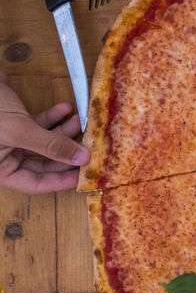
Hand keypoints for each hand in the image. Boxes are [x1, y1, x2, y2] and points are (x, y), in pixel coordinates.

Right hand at [0, 74, 87, 193]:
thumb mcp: (19, 131)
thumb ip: (51, 146)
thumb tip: (82, 159)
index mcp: (0, 168)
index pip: (34, 183)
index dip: (61, 181)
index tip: (85, 175)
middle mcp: (4, 156)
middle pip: (43, 163)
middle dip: (67, 152)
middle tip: (90, 147)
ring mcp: (10, 139)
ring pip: (44, 142)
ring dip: (64, 131)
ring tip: (81, 120)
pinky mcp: (14, 121)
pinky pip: (38, 125)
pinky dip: (52, 118)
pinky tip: (66, 108)